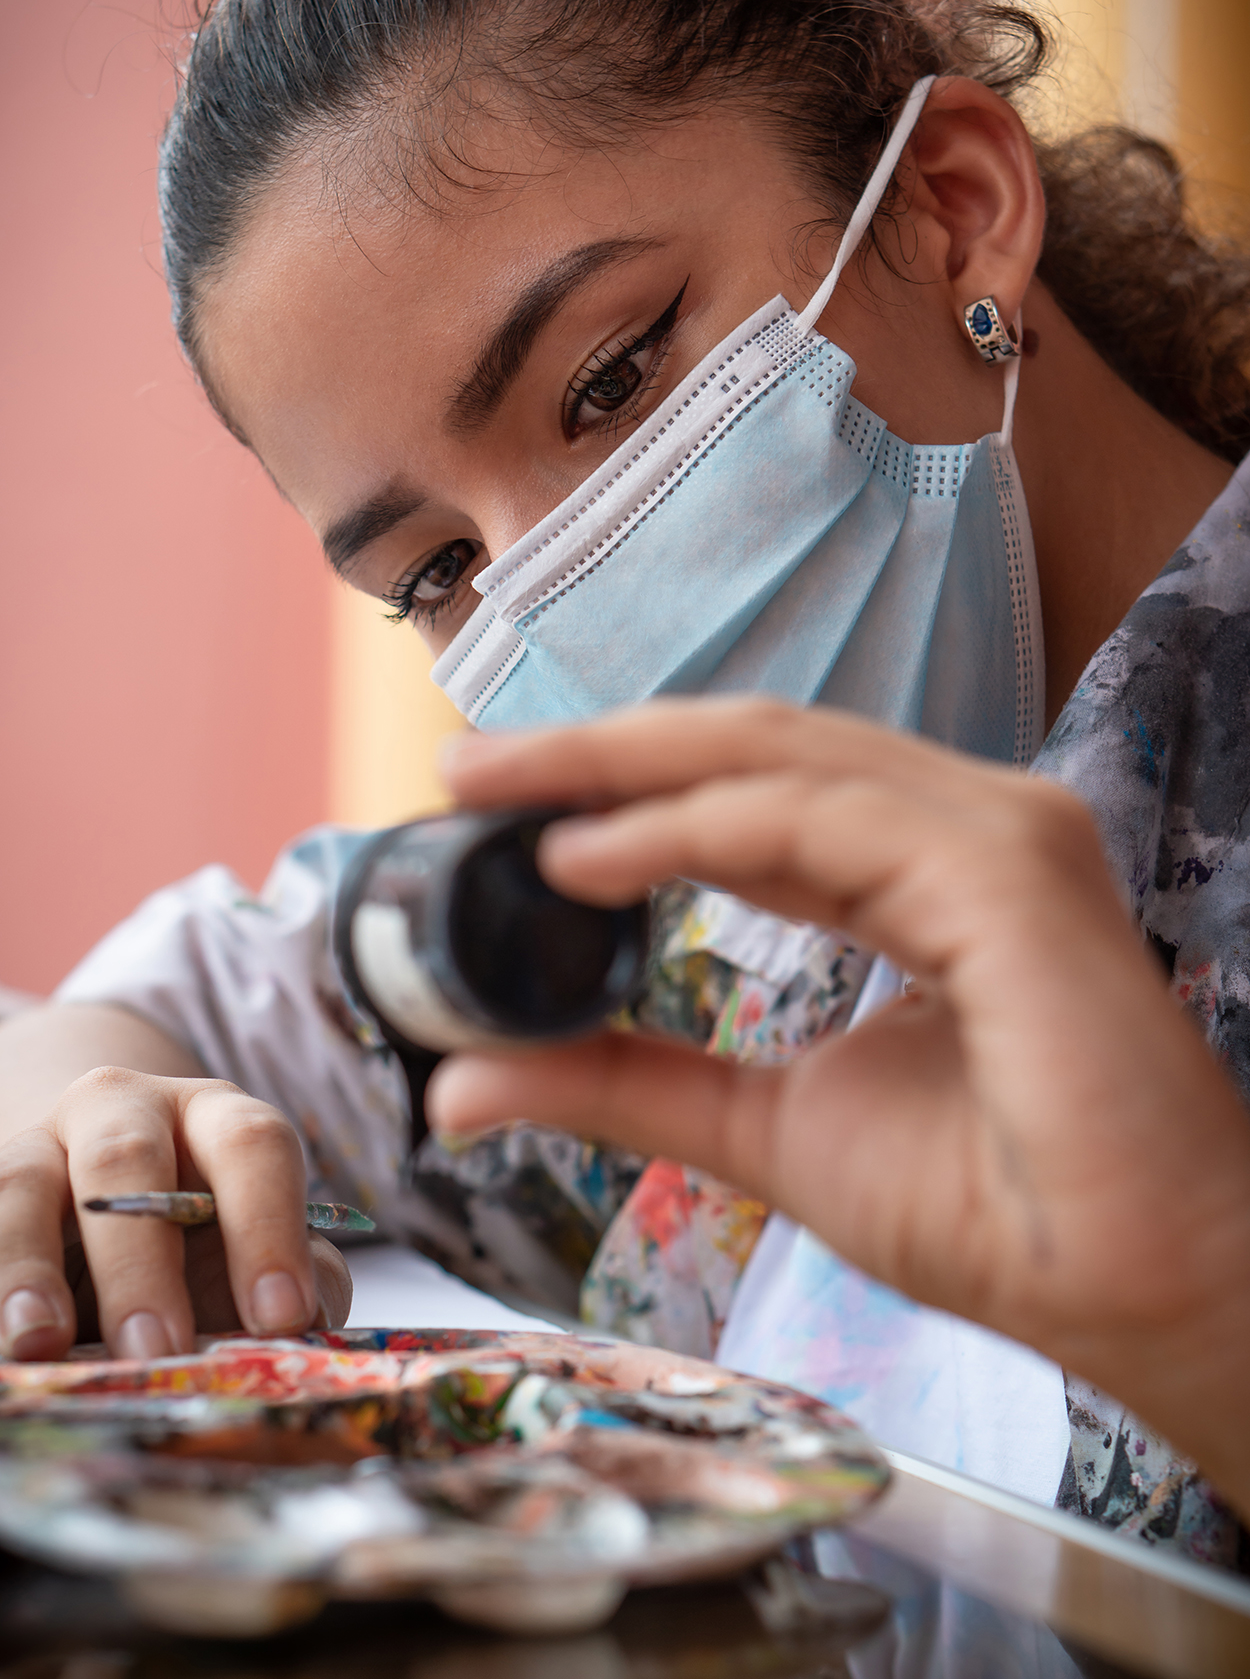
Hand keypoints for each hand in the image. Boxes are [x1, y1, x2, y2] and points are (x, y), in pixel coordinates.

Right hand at [0, 1066, 350, 1360]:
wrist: (95, 1192)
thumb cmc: (199, 1233)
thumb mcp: (253, 1241)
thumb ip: (290, 1278)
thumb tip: (296, 1332)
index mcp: (214, 1116)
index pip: (252, 1146)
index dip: (268, 1229)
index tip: (280, 1318)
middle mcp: (122, 1108)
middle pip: (126, 1161)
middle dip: (141, 1262)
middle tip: (157, 1351)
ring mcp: (38, 1143)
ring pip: (21, 1184)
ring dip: (28, 1268)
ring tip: (39, 1345)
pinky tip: (2, 1342)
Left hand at [429, 698, 1249, 1510]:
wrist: (1130, 1292)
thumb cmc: (993, 1214)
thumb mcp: (760, 1130)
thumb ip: (626, 1082)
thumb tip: (465, 1080)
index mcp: (920, 869)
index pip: (751, 789)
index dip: (623, 780)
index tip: (495, 797)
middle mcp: (962, 827)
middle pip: (755, 746)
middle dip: (602, 750)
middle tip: (468, 765)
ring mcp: (994, 834)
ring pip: (781, 760)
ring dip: (627, 771)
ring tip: (505, 799)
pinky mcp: (1006, 872)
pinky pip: (818, 824)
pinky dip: (691, 830)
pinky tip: (591, 856)